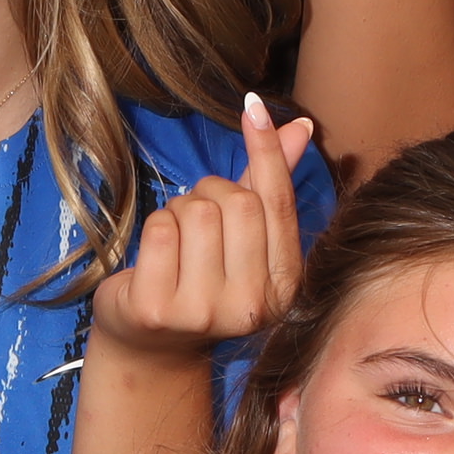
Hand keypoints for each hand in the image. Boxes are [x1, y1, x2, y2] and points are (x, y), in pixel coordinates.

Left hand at [89, 93, 317, 360]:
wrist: (152, 347)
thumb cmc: (200, 280)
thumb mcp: (243, 237)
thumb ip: (270, 184)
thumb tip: (301, 125)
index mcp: (285, 285)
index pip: (278, 202)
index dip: (265, 150)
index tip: (253, 106)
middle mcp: (252, 305)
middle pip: (236, 202)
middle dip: (210, 192)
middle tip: (198, 216)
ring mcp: (205, 312)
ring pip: (196, 212)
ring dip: (179, 211)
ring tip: (177, 242)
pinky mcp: (158, 309)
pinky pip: (160, 229)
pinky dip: (154, 228)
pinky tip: (156, 257)